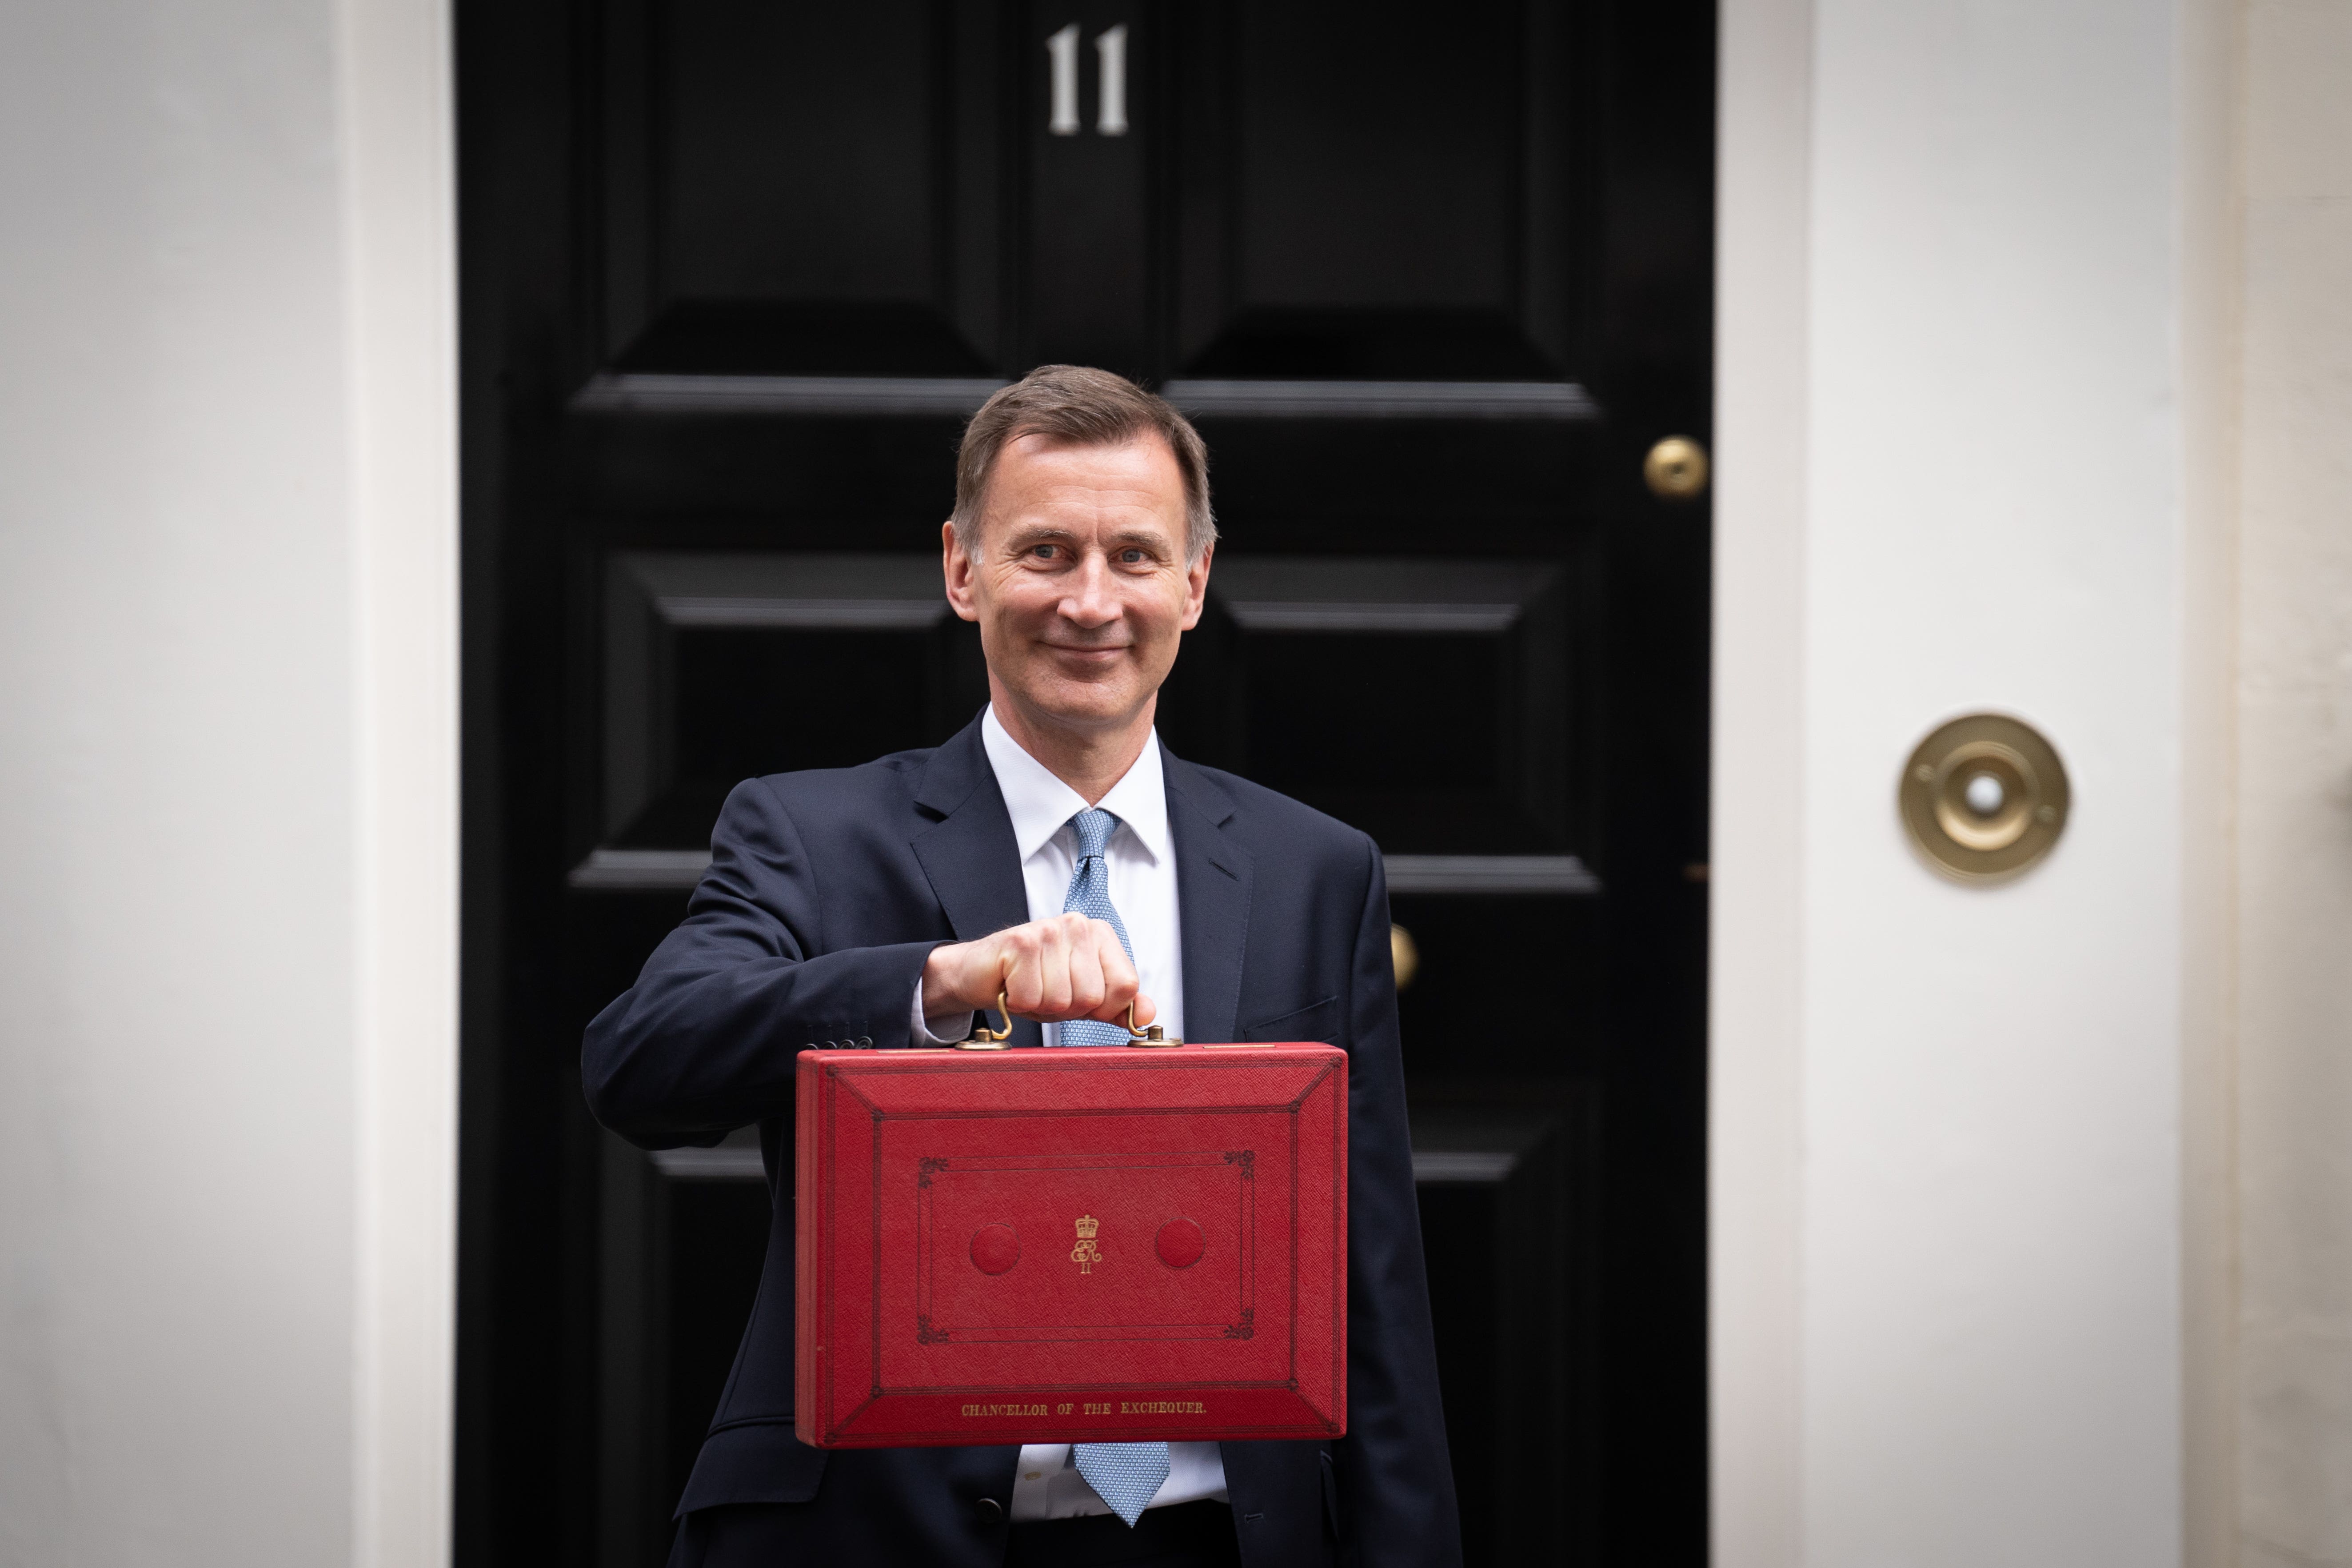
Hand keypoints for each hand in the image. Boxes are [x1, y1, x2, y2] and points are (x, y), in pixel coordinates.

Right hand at [921, 913, 1154, 1026]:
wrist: (980, 973)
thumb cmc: (1033, 983)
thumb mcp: (1082, 997)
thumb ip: (1117, 1006)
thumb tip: (1149, 1015)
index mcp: (1101, 935)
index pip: (1126, 986)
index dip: (1101, 1007)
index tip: (1076, 996)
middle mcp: (1079, 924)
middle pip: (1092, 997)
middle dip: (1066, 1008)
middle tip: (1044, 991)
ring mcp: (1050, 929)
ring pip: (1062, 1001)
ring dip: (1040, 1006)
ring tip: (1028, 987)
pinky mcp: (1020, 941)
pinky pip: (1032, 998)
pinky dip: (1018, 1003)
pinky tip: (1011, 985)